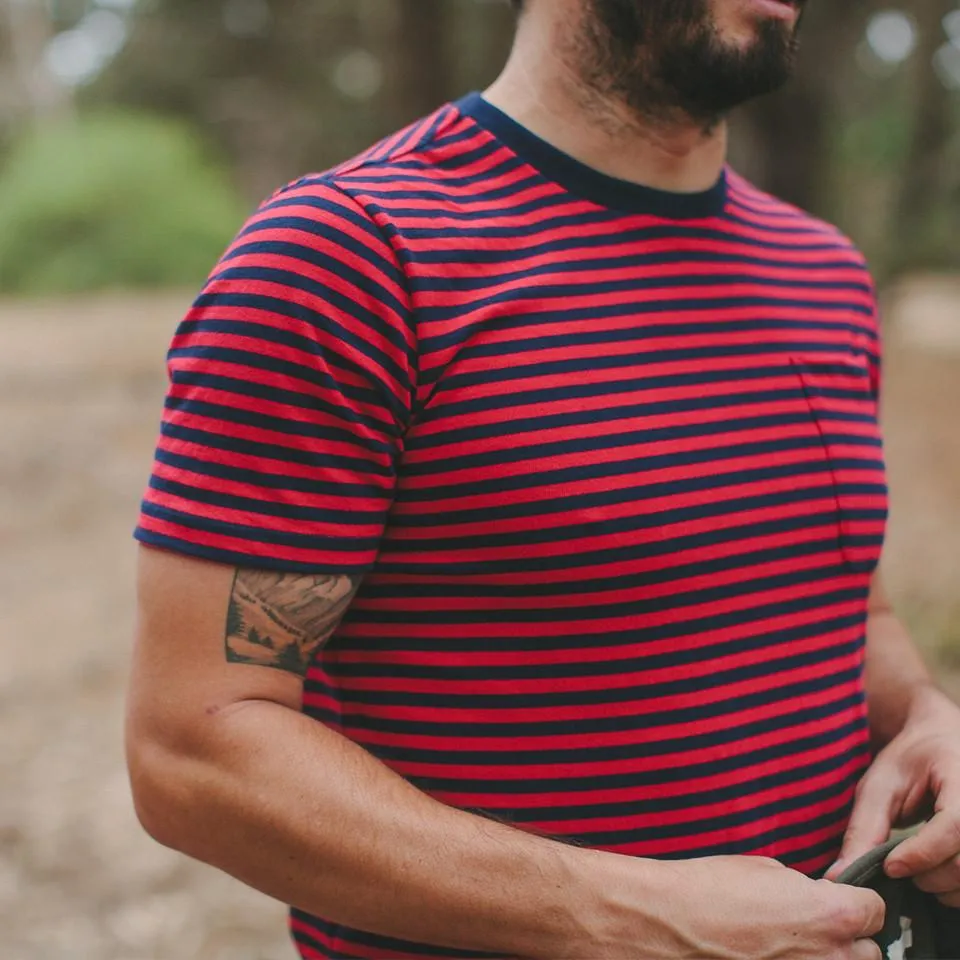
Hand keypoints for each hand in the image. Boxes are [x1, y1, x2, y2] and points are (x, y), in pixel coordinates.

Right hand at [569, 851, 884, 958]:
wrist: (667, 923)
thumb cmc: (708, 891)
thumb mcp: (763, 869)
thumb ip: (801, 888)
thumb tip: (808, 898)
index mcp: (832, 916)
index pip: (875, 910)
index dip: (853, 901)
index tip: (837, 899)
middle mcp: (831, 957)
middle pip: (867, 951)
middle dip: (843, 938)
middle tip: (809, 927)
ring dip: (822, 957)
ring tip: (786, 947)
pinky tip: (763, 956)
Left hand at [826, 686, 959, 907]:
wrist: (941, 743)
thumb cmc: (910, 761)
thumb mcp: (880, 785)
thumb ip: (864, 829)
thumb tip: (838, 876)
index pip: (955, 825)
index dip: (922, 853)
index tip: (889, 866)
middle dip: (926, 874)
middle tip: (895, 867)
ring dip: (940, 886)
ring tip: (912, 868)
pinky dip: (951, 887)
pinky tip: (932, 872)